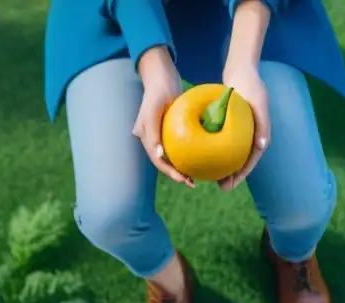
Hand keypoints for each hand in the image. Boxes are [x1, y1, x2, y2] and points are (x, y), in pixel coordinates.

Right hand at [133, 46, 193, 186]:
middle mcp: (153, 139)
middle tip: (192, 183)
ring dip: (182, 167)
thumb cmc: (158, 91)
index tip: (184, 180)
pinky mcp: (171, 130)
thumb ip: (153, 133)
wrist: (163, 77)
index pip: (159, 161)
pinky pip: (179, 146)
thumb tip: (159, 155)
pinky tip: (199, 158)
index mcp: (146, 138)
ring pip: (172, 156)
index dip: (170, 173)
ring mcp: (162, 135)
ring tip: (196, 177)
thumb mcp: (153, 111)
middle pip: (165, 162)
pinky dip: (187, 154)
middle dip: (177, 174)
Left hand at [219, 60, 270, 190]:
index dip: (242, 175)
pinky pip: (222, 143)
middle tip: (221, 188)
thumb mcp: (259, 104)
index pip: (250, 161)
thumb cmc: (251, 85)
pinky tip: (203, 157)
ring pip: (230, 155)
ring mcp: (239, 133)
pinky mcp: (229, 127)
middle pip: (240, 162)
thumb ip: (262, 124)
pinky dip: (215, 151)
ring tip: (211, 178)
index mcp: (259, 135)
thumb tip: (262, 146)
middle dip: (232, 177)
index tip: (231, 185)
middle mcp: (250, 137)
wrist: (241, 71)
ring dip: (223, 167)